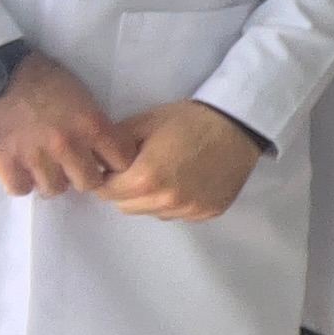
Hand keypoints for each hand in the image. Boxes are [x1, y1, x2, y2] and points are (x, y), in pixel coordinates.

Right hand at [0, 52, 130, 197]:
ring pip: (55, 189)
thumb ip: (90, 120)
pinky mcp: (5, 163)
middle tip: (70, 165)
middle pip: (89, 183)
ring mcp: (36, 157)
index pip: (122, 161)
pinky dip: (21, 182)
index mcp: (91, 124)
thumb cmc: (36, 73)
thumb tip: (98, 145)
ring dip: (50, 179)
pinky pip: (21, 189)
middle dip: (82, 175)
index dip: (114, 163)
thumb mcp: (78, 92)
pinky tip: (18, 168)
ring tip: (41, 165)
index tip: (103, 160)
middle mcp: (68, 145)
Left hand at [102, 102, 260, 222]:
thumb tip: (95, 162)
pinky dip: (177, 202)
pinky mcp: (208, 212)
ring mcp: (189, 209)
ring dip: (152, 198)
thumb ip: (113, 146)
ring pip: (152, 212)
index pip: (105, 192)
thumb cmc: (187, 120)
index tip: (119, 166)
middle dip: (126, 190)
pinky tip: (188, 180)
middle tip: (142, 168)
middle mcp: (165, 201)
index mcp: (145, 178)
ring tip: (169, 173)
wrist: (238, 125)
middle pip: (126, 206)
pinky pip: (179, 214)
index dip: (108, 176)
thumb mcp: (144, 123)